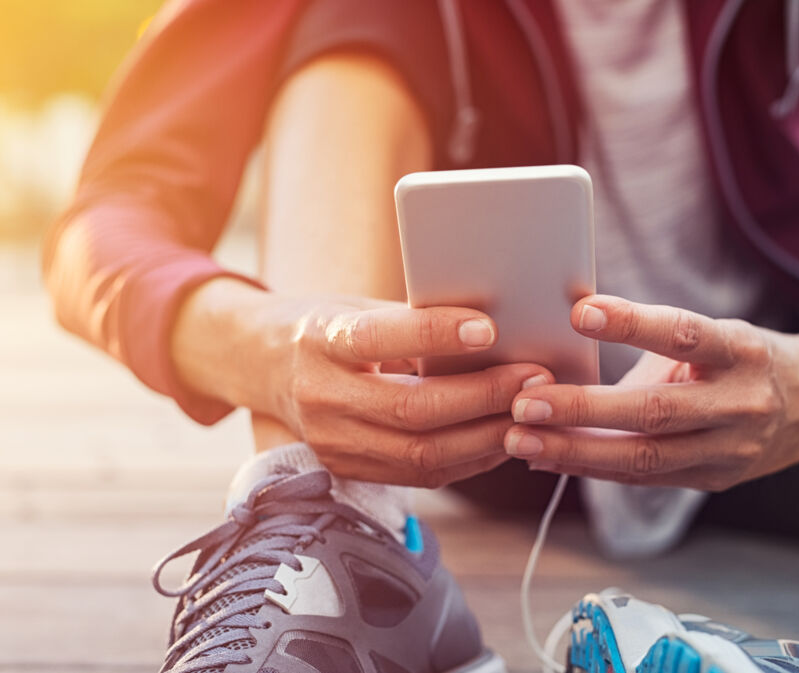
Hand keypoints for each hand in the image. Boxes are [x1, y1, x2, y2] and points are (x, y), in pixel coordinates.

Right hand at [172, 282, 551, 486]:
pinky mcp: (349, 471)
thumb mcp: (355, 307)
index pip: (377, 339)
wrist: (261, 366)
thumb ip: (411, 321)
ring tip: (533, 414)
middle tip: (536, 378)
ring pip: (421, 454)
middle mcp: (321, 398)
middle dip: (484, 397)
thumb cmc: (325, 326)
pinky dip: (470, 460)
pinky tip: (504, 439)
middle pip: (411, 410)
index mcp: (319, 342)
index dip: (435, 334)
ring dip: (487, 437)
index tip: (489, 327)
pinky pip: (421, 476)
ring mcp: (332, 443)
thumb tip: (493, 330)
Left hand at [502, 295, 798, 489]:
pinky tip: (548, 458)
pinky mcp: (714, 480)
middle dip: (584, 410)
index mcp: (740, 350)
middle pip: (656, 412)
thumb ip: (651, 341)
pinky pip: (644, 477)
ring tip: (521, 440)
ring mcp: (730, 450)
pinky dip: (593, 467)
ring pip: (645, 458)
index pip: (683, 333)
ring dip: (576, 451)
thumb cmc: (742, 359)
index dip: (632, 323)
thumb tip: (568, 334)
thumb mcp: (713, 336)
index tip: (580, 311)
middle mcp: (740, 403)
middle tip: (526, 402)